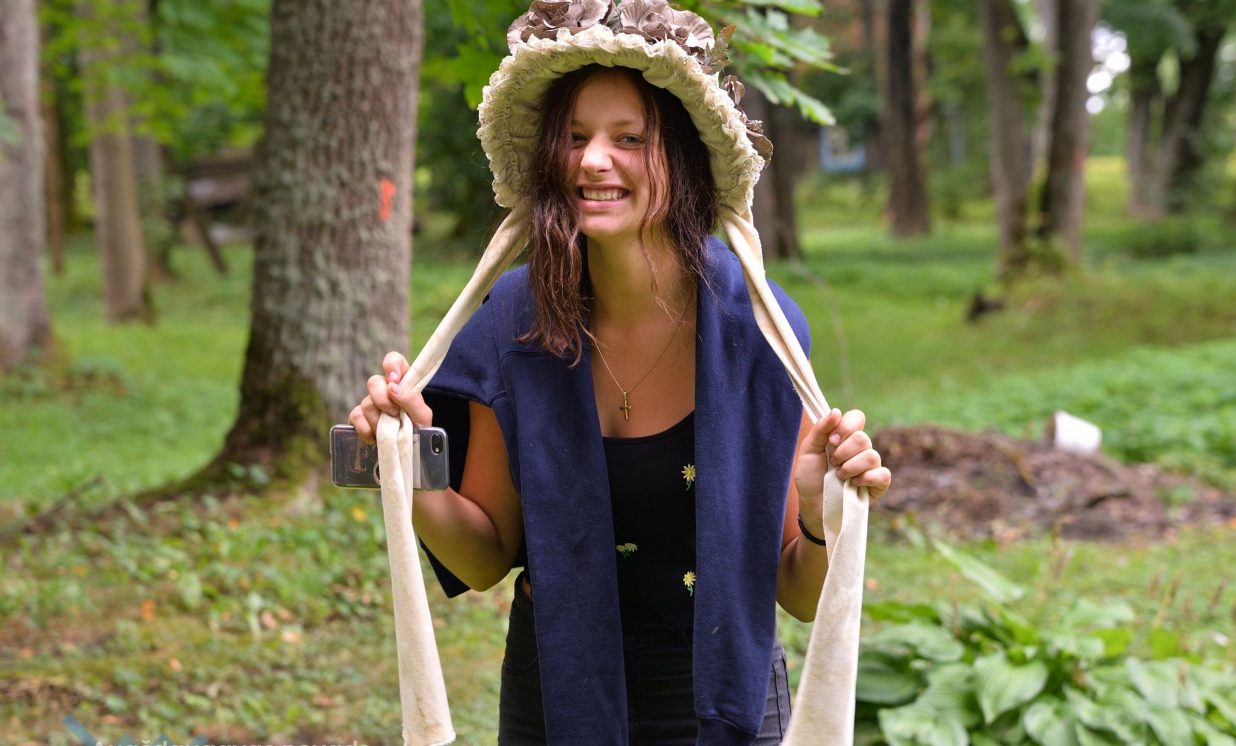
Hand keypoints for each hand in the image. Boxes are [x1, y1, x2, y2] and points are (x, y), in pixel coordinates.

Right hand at [347, 351, 433, 443]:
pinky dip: (366, 429)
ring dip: (379, 420)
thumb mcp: (423, 415)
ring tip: (390, 431)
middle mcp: (384, 390)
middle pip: (373, 381)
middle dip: (383, 400)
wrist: (410, 450)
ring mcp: (370, 403)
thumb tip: (393, 388)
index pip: (393, 360)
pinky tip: (375, 438)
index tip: (395, 379)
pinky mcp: (359, 418)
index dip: (391, 365)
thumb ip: (412, 400)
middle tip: (395, 415)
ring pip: (366, 403)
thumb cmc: (419, 429)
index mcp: (402, 383)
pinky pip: (355, 417)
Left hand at [795, 409, 890, 523]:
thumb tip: (836, 411)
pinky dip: (866, 479)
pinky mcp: (878, 484)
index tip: (831, 441)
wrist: (812, 506)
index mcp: (845, 437)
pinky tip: (854, 485)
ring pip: (872, 456)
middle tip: (833, 463)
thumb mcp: (808, 451)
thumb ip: (820, 430)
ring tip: (840, 477)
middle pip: (863, 438)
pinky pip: (883, 474)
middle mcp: (861, 449)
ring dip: (851, 467)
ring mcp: (871, 466)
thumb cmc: (810, 478)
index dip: (845, 427)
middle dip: (843, 452)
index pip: (857, 417)